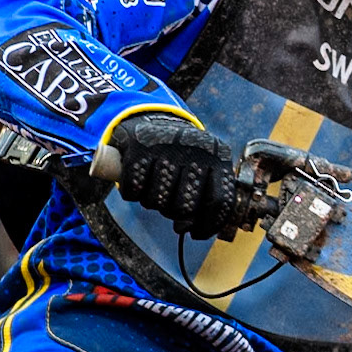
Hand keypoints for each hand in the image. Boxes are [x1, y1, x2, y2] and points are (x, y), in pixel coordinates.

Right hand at [107, 113, 238, 239]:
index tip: (196, 234)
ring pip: (158, 201)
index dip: (208, 225)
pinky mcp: (139, 146)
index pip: (219, 202)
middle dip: (174, 214)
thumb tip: (193, 229)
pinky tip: (137, 184)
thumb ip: (207, 194)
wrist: (150, 118)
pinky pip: (134, 188)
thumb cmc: (180, 154)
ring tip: (154, 190)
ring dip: (152, 203)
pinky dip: (131, 192)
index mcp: (217, 156)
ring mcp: (168, 146)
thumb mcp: (204, 165)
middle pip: (185, 208)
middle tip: (168, 204)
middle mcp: (196, 149)